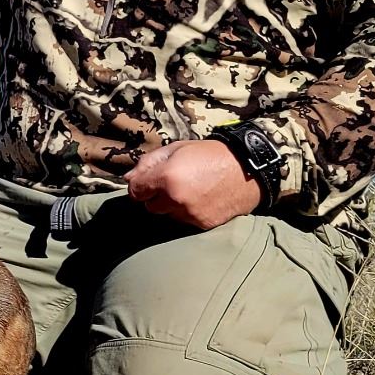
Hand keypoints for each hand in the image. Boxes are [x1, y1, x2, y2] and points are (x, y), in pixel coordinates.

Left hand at [126, 140, 260, 230]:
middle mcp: (176, 199)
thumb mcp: (176, 149)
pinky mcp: (202, 224)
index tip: (147, 181)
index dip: (139, 185)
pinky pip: (184, 221)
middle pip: (149, 206)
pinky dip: (186, 212)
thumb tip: (128, 178)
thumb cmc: (209, 154)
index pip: (135, 191)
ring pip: (166, 215)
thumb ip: (148, 163)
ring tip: (188, 190)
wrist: (246, 169)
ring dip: (170, 205)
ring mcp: (190, 214)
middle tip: (171, 183)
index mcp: (167, 178)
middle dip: (155, 196)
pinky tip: (198, 199)